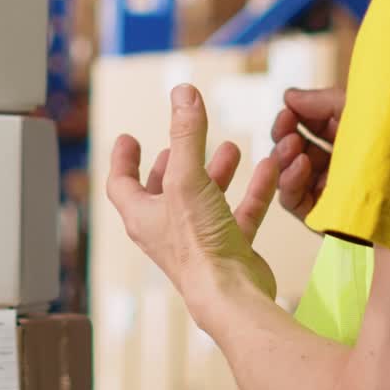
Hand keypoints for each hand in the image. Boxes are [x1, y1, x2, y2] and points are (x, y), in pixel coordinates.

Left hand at [107, 84, 278, 325]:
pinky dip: (253, 190)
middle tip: (178, 145)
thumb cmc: (198, 246)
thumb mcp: (188, 179)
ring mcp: (200, 241)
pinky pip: (242, 213)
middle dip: (174, 164)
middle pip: (163, 192)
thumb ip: (187, 135)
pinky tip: (267, 168)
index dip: (123, 160)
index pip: (122, 184)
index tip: (127, 139)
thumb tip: (183, 93)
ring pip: (205, 200)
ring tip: (230, 148)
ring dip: (215, 173)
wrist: (232, 296)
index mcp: (144, 216)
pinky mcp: (231, 250)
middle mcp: (168, 230)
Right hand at [271, 86, 344, 220]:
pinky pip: (293, 200)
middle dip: (283, 134)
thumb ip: (321, 101)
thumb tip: (288, 96)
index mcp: (348, 140)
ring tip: (293, 143)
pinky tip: (301, 164)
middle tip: (287, 124)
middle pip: (292, 150)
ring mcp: (328, 192)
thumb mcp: (356, 110)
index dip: (294, 117)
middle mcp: (336, 166)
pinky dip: (289, 181)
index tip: (288, 108)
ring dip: (283, 155)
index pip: (308, 128)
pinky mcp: (322, 217)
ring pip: (286, 174)